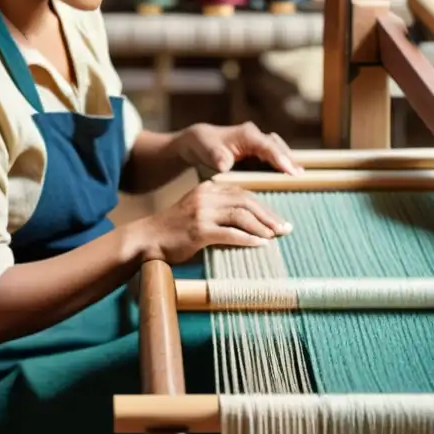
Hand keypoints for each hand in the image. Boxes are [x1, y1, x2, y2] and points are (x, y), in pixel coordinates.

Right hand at [137, 180, 292, 264]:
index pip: (243, 194)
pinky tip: (260, 244)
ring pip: (241, 216)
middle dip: (269, 216)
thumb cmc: (175, 230)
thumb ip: (220, 212)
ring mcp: (201, 212)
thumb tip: (251, 224)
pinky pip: (230, 233)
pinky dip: (248, 239)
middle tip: (285, 229)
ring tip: (275, 237)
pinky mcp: (199, 230)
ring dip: (262, 227)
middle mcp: (205, 196)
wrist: (148, 239)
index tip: (279, 220)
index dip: (264, 207)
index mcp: (207, 189)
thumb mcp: (198, 212)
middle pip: (246, 201)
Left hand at [175, 122, 302, 175]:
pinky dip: (282, 165)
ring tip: (299, 177)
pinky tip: (290, 178)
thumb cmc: (204, 146)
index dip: (280, 158)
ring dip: (289, 162)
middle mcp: (256, 136)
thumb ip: (216, 156)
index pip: (267, 146)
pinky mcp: (259, 151)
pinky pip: (274, 156)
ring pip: (279, 150)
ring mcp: (259, 143)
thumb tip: (224, 163)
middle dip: (289, 160)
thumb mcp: (207, 150)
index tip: (290, 171)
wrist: (199, 143)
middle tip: (300, 176)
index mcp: (246, 135)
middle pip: (278, 147)